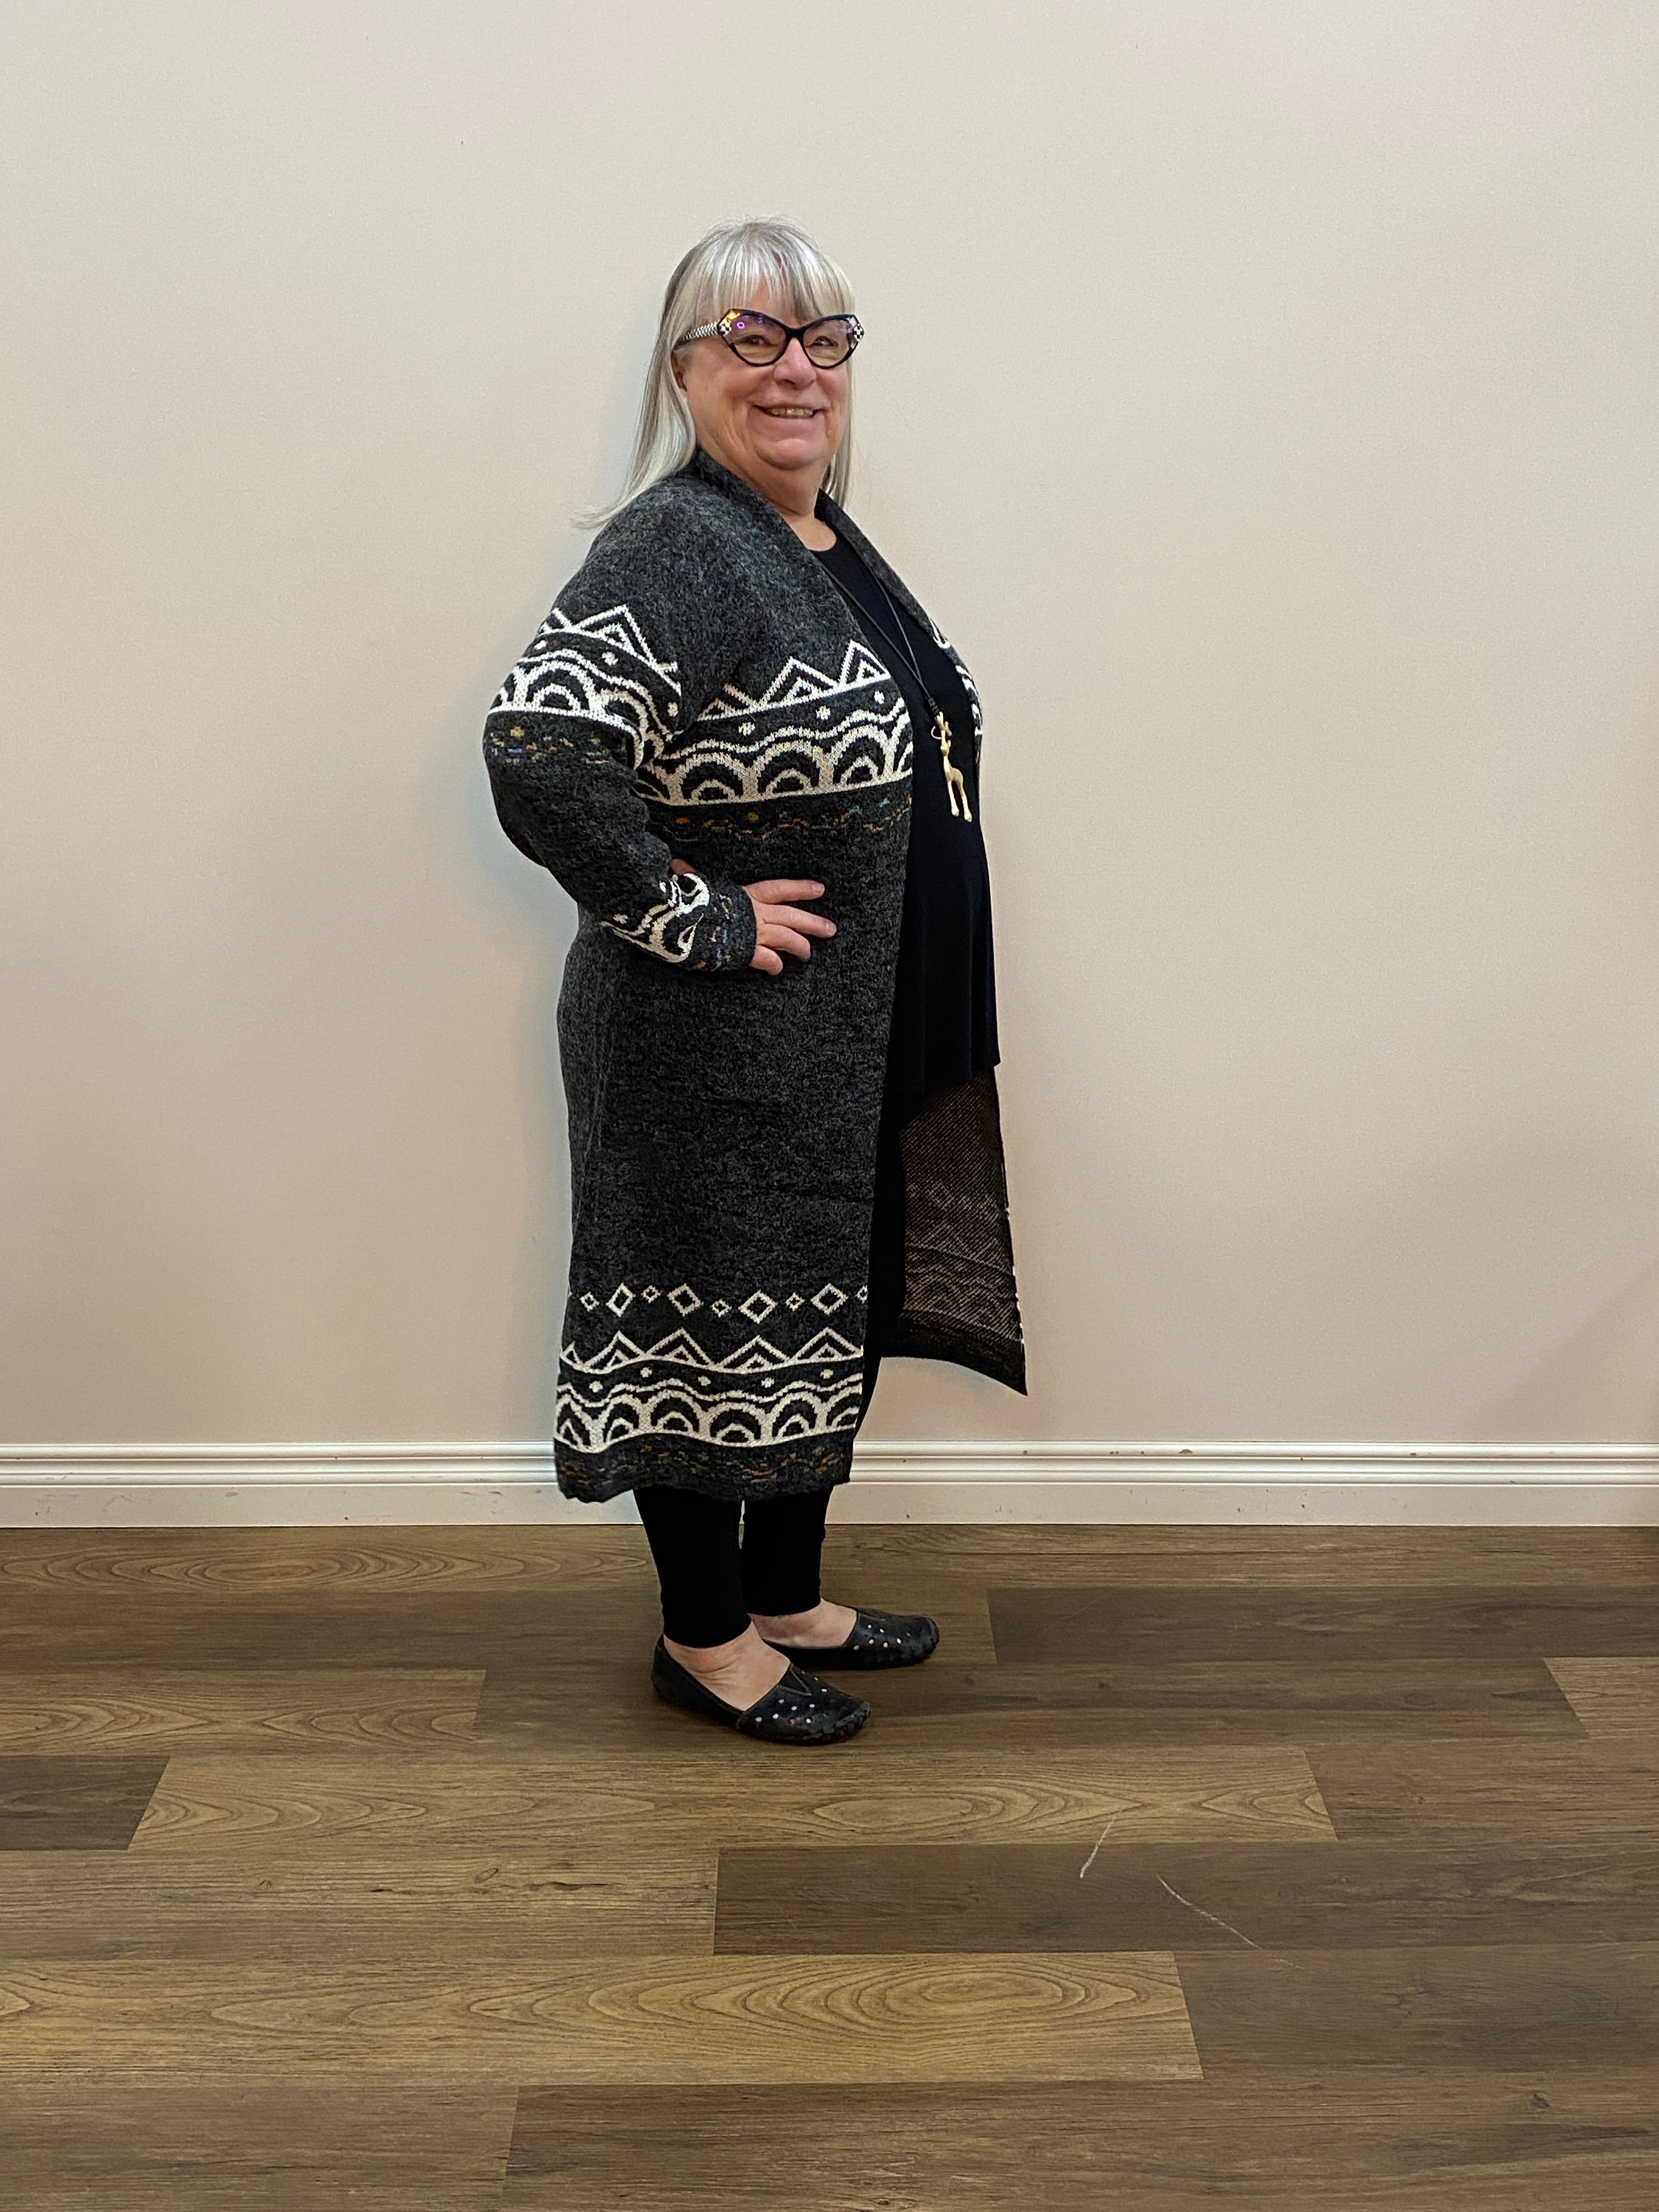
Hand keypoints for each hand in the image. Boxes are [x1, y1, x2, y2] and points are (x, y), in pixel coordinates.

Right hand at [670, 860, 834, 976]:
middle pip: (792, 916)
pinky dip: (775, 965)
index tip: (820, 889)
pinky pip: (769, 960)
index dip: (800, 888)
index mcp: (746, 894)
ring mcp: (754, 933)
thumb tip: (677, 864)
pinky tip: (778, 969)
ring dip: (800, 946)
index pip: (780, 888)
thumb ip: (690, 877)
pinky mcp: (747, 952)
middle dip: (813, 922)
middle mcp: (755, 912)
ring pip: (787, 938)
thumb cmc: (685, 901)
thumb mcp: (692, 885)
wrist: (680, 920)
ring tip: (808, 954)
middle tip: (831, 929)